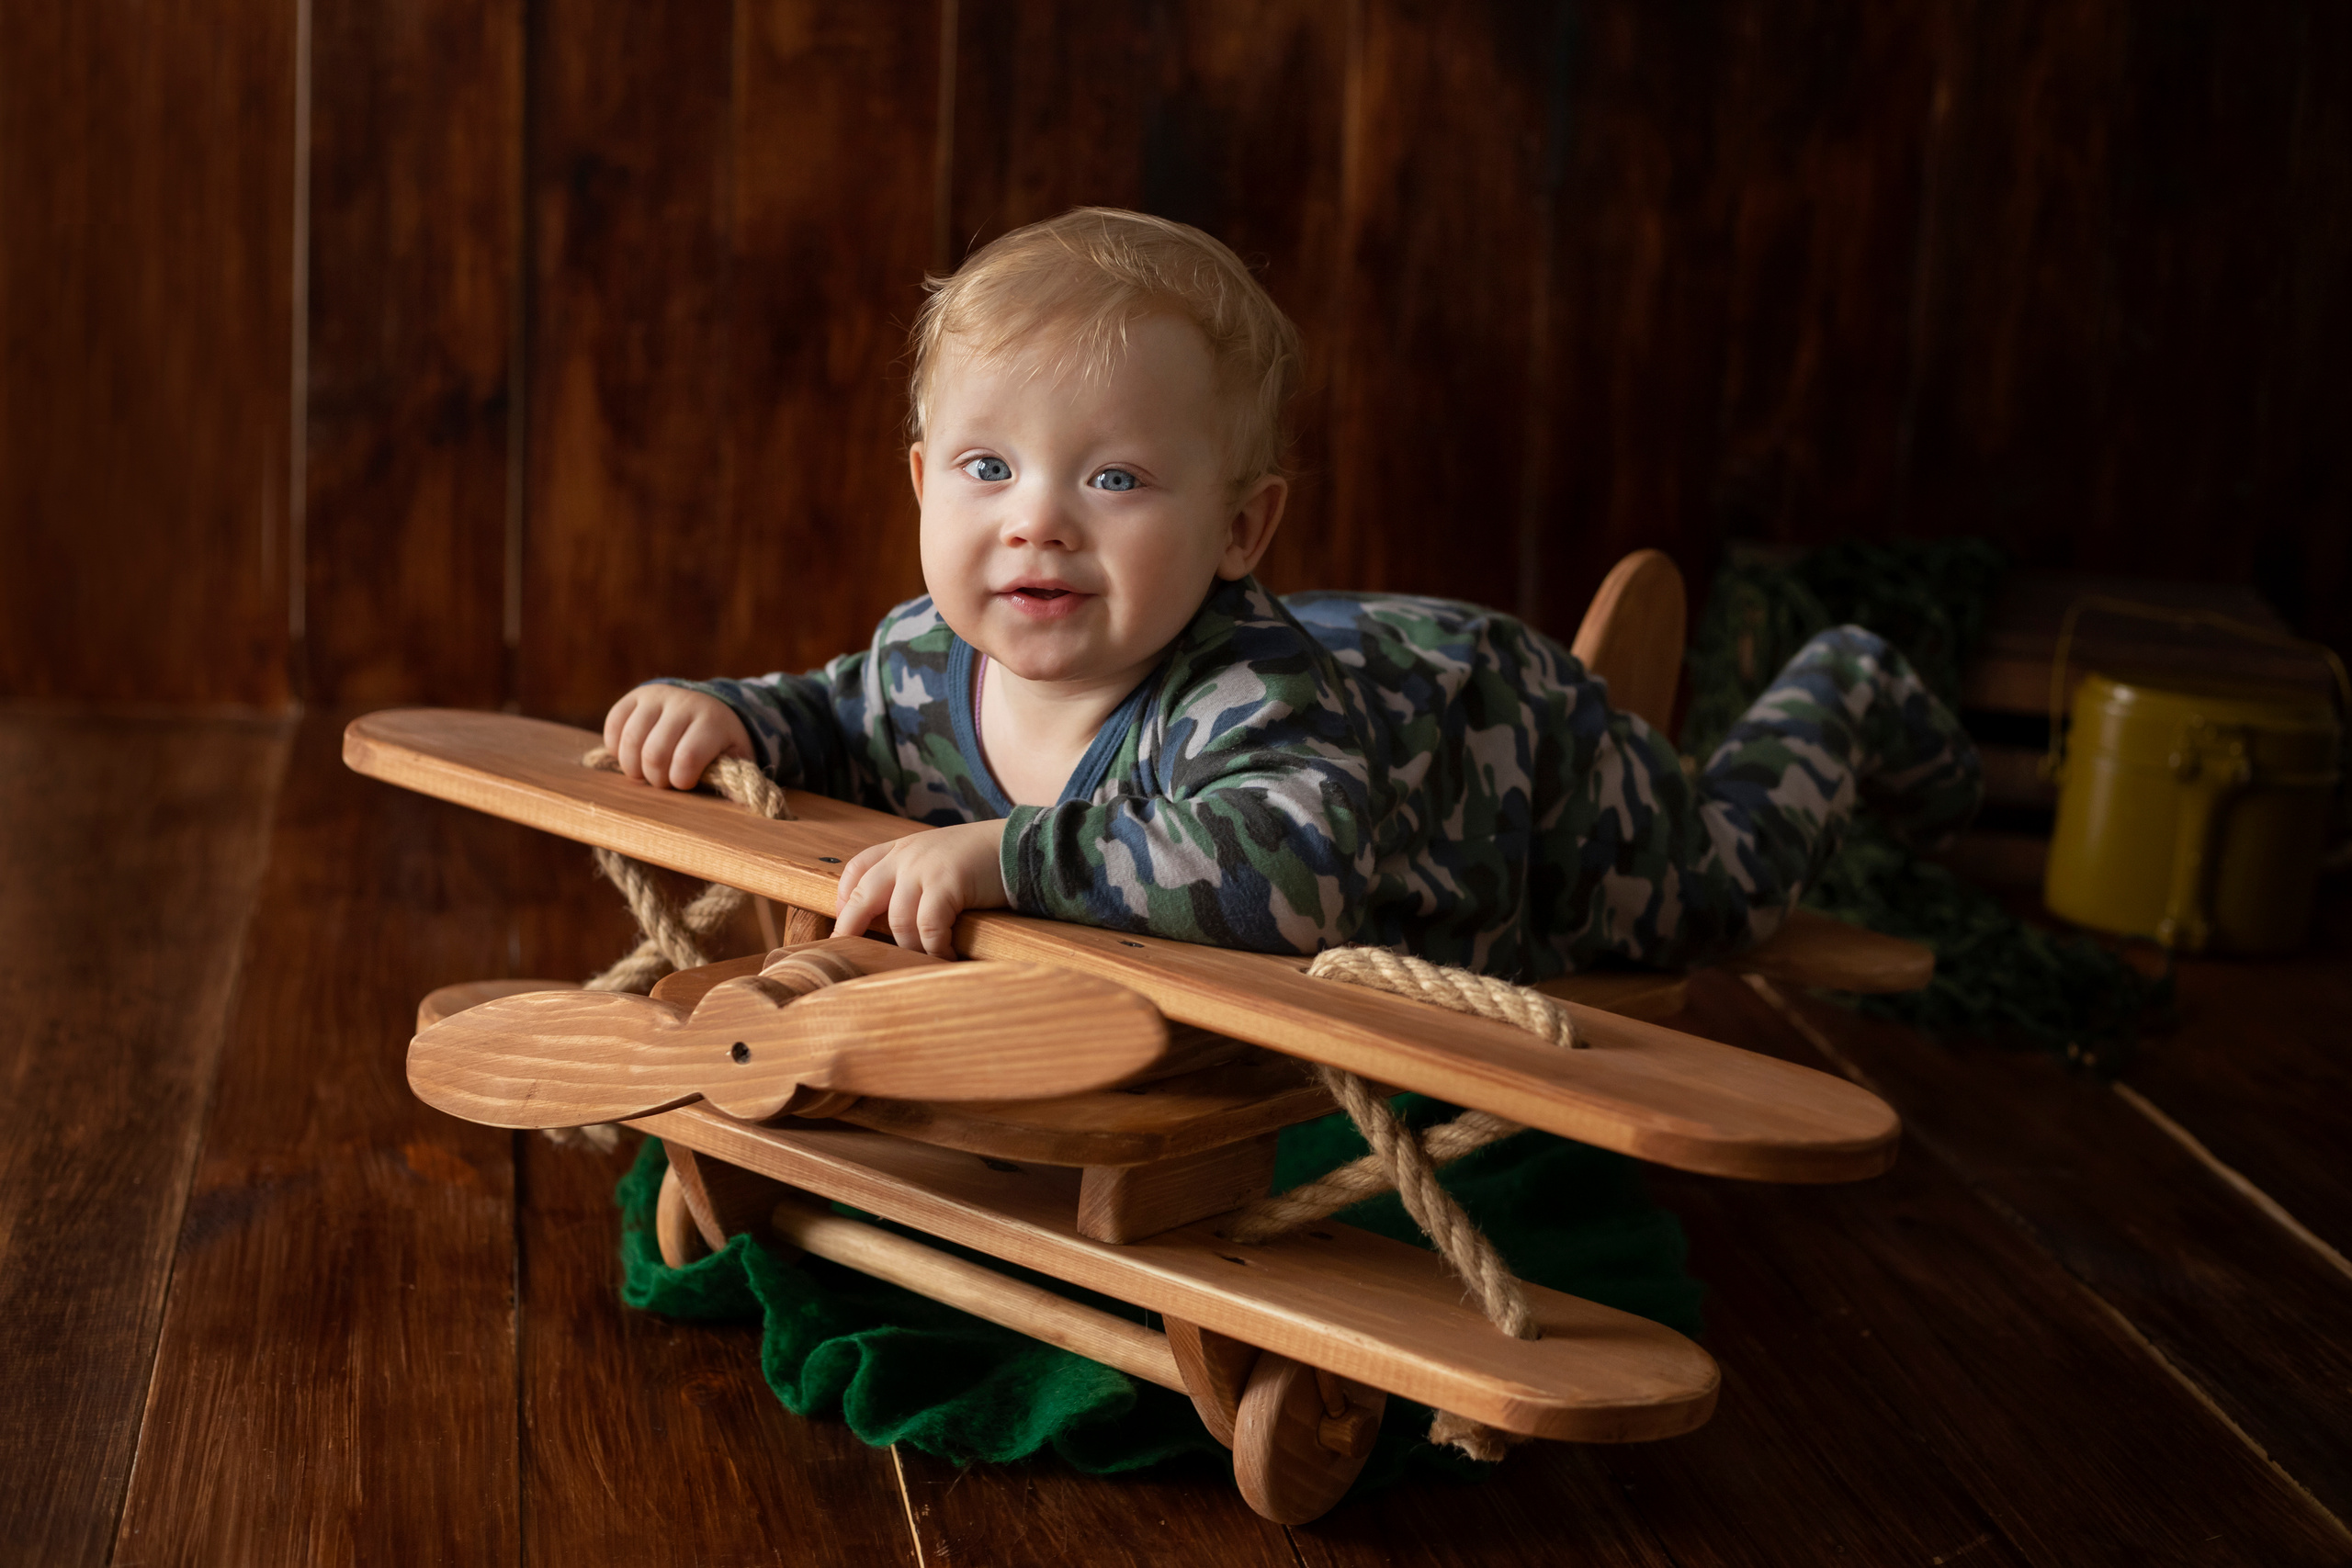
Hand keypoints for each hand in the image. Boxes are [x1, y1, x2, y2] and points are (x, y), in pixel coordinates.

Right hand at [602, 684, 752, 789]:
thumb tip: (736, 801)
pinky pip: (614, 724)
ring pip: (630, 740)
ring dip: (633, 767)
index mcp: (712, 722)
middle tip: (663, 781)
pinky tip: (632, 755)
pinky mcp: (636, 696)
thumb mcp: (736, 759)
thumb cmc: (721, 744)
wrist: (710, 707)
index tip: (684, 783)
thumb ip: (733, 779)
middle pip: (654, 753)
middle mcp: (684, 703)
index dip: (680, 779)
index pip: (688, 757)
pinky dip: (616, 748)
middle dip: (656, 778)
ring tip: (645, 772)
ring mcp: (658, 696)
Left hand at [834, 821, 1009, 959]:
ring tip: (921, 963)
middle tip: (850, 956)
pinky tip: (945, 957)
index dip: (844, 898)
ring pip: (898, 920)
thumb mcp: (941, 857)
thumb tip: (895, 918)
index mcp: (903, 847)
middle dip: (850, 928)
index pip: (857, 868)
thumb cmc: (985, 858)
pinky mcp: (947, 883)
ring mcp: (925, 868)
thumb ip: (916, 875)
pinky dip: (934, 948)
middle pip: (862, 895)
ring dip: (909, 948)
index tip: (843, 924)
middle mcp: (907, 856)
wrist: (1022, 844)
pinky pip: (928, 927)